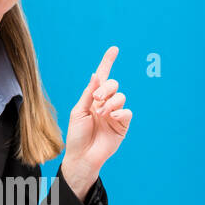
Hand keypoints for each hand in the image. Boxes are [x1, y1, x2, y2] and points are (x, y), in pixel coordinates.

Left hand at [60, 46, 130, 197]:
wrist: (83, 156)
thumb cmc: (77, 135)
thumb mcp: (79, 111)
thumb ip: (88, 93)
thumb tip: (96, 74)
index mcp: (93, 98)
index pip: (102, 77)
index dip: (107, 62)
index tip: (114, 49)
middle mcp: (105, 103)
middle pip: (113, 84)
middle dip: (105, 88)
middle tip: (96, 99)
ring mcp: (114, 113)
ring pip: (121, 97)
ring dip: (110, 102)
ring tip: (101, 113)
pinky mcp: (122, 124)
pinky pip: (127, 112)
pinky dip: (119, 112)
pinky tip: (111, 117)